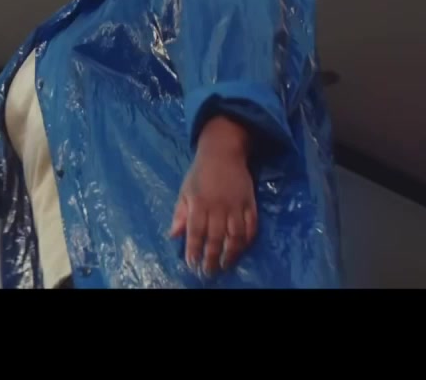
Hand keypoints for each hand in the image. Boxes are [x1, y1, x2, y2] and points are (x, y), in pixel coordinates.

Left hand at [169, 116, 257, 275]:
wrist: (223, 152)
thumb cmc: (200, 173)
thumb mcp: (185, 191)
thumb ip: (180, 214)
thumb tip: (174, 236)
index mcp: (199, 203)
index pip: (195, 232)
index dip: (194, 250)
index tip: (192, 264)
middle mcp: (218, 206)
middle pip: (216, 238)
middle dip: (212, 258)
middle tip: (209, 272)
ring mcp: (236, 205)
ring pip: (236, 236)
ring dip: (231, 254)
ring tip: (226, 265)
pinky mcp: (250, 203)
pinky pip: (252, 225)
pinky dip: (248, 239)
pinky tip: (242, 249)